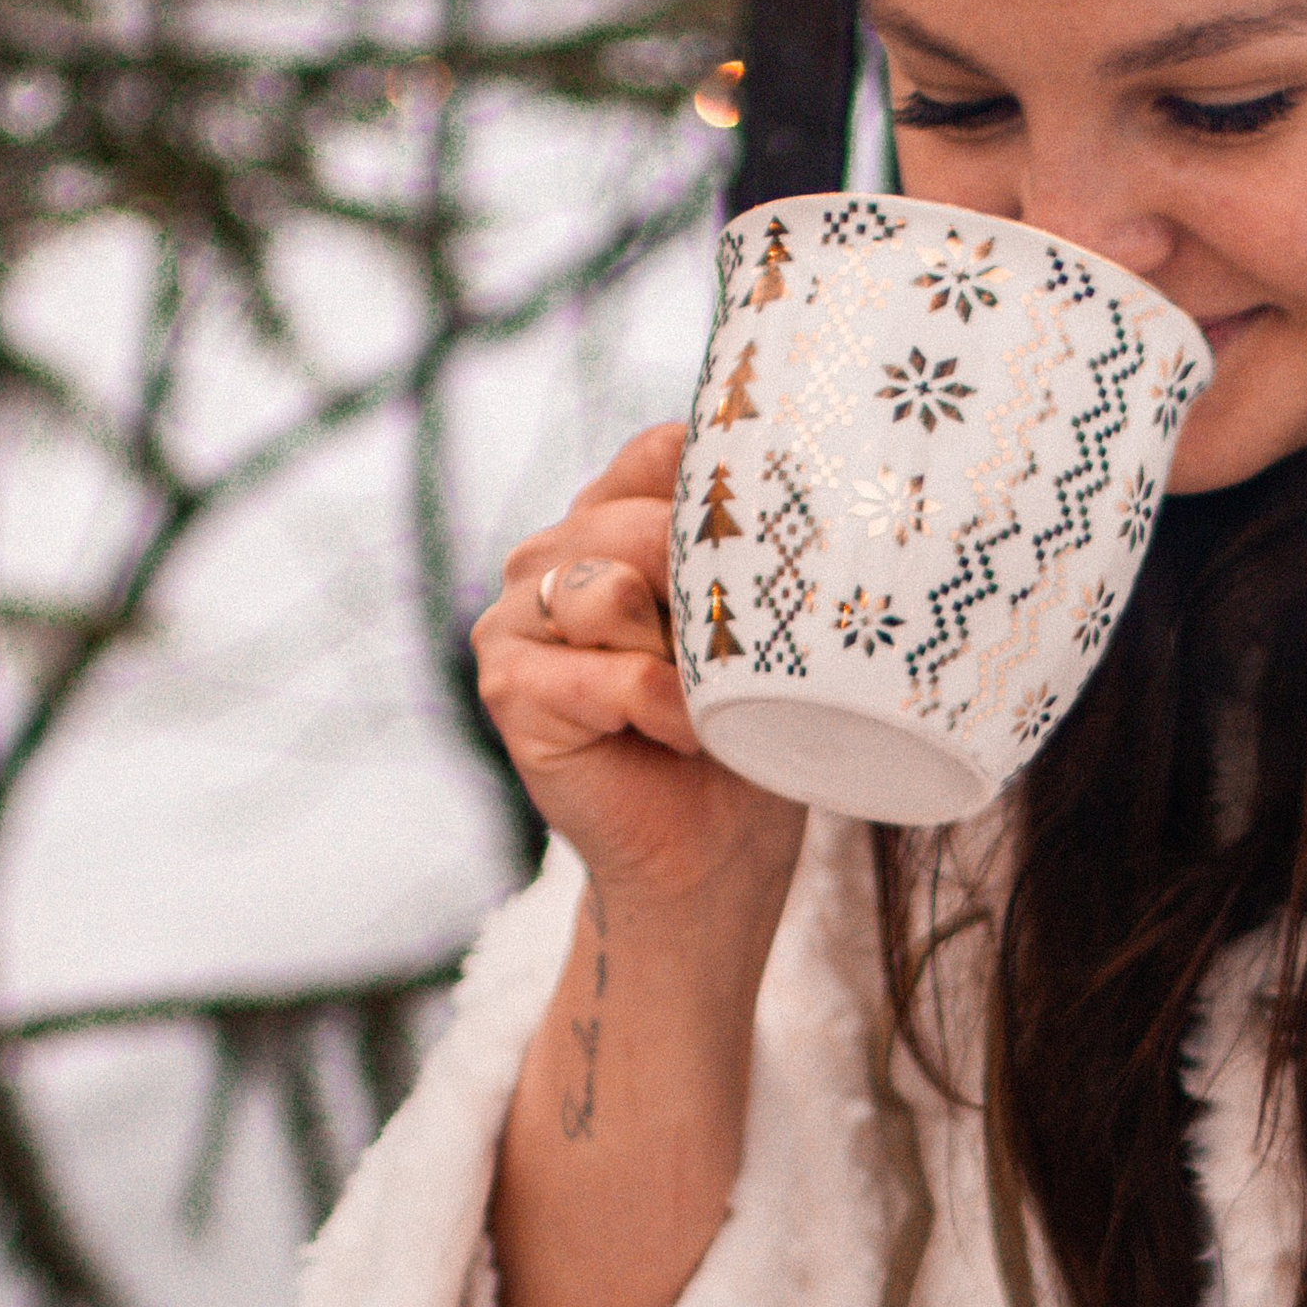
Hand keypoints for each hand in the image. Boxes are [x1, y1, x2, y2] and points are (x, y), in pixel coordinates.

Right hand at [474, 423, 804, 910]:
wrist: (714, 854)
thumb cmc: (747, 730)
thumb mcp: (760, 619)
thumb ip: (746, 546)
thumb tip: (799, 483)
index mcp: (609, 516)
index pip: (666, 453)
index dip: (728, 501)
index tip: (777, 562)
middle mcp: (550, 553)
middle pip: (645, 518)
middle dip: (713, 592)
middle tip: (743, 660)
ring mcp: (515, 617)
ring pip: (617, 587)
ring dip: (688, 656)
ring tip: (708, 700)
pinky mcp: (508, 688)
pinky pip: (611, 672)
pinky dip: (667, 710)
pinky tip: (685, 735)